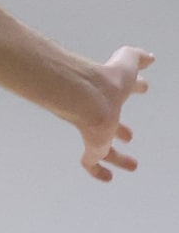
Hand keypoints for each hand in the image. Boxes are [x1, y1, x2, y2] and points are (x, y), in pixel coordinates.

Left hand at [71, 46, 152, 181]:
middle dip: (121, 128)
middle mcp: (103, 112)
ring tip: (132, 164)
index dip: (135, 87)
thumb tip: (149, 56)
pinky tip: (106, 177)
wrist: (84, 99)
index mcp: (111, 92)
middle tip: (129, 135)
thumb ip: (134, 57)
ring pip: (104, 145)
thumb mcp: (124, 65)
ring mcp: (96, 130)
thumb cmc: (105, 82)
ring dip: (117, 155)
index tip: (143, 87)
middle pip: (112, 122)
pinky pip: (92, 162)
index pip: (124, 88)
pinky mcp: (91, 146)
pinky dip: (97, 170)